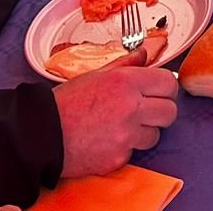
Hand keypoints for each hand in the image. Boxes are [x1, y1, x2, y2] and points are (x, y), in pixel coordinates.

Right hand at [55, 46, 179, 177]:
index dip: (166, 88)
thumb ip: (125, 65)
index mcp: (126, 82)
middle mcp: (131, 107)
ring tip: (122, 127)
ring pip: (155, 135)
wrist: (42, 134)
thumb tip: (145, 54)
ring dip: (144, 132)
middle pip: (170, 111)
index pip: (169, 83)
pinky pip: (134, 153)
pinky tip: (108, 140)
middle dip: (162, 111)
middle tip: (147, 111)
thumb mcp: (96, 75)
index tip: (160, 91)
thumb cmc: (66, 102)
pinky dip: (125, 148)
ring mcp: (126, 136)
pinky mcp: (118, 158)